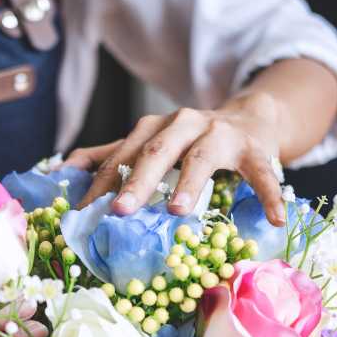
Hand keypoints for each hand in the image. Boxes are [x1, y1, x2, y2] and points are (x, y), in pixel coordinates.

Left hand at [68, 93, 285, 225]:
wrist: (250, 117)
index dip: (101, 184)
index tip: (81, 213)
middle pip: (156, 151)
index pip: (122, 155)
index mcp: (153, 128)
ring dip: (189, 183)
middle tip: (120, 210)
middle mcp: (183, 124)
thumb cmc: (191, 141)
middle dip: (136, 180)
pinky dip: (268, 194)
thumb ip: (110, 154)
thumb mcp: (150, 143)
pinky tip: (275, 218)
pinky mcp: (255, 149)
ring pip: (202, 157)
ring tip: (177, 210)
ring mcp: (221, 134)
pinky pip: (262, 172)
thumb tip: (62, 169)